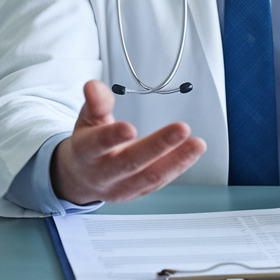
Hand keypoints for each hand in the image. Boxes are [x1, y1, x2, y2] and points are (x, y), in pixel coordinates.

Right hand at [51, 80, 206, 204]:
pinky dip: (179, 166)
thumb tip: (94, 85)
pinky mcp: (138, 193)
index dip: (112, 137)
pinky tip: (192, 152)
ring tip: (197, 144)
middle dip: (158, 146)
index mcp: (86, 153)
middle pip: (130, 163)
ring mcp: (121, 187)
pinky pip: (160, 181)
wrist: (82, 180)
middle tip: (181, 129)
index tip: (130, 127)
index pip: (98, 144)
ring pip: (151, 177)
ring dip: (177, 160)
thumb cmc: (87, 146)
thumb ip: (95, 103)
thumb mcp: (87, 120)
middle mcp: (103, 174)